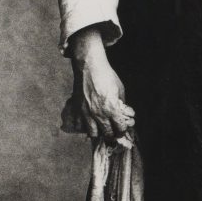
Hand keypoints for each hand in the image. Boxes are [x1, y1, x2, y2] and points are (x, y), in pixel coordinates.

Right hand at [68, 27, 134, 141]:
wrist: (89, 66)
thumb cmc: (106, 75)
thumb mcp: (120, 89)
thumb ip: (121, 102)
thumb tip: (123, 111)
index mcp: (112, 109)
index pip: (119, 128)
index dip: (123, 130)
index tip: (122, 128)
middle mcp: (99, 114)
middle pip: (107, 133)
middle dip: (112, 134)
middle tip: (114, 131)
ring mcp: (87, 113)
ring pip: (93, 133)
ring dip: (99, 132)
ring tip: (101, 128)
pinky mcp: (78, 109)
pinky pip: (81, 125)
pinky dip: (85, 126)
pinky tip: (89, 122)